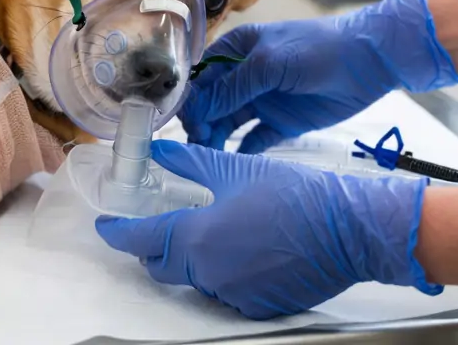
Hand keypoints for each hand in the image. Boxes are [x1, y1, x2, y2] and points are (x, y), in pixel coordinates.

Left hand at [95, 140, 441, 318]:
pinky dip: (221, 270)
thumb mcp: (235, 169)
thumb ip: (189, 162)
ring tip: (211, 225)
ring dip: (191, 255)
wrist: (351, 229)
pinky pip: (223, 289)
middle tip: (158, 218)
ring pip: (193, 277)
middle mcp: (209, 274)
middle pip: (162, 264)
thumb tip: (157, 152)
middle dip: (154, 243)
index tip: (107, 224)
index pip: (140, 240)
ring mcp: (233, 295)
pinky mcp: (256, 306)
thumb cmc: (297, 195)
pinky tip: (242, 245)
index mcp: (197, 239)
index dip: (119, 231)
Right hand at [186, 0, 457, 153]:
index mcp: (237, 51)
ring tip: (207, 153)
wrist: (367, 61)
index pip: (202, 76)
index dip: (189, 97)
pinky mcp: (279, 122)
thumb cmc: (317, 48)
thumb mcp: (270, 62)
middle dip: (200, 120)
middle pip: (211, 102)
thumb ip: (234, 87)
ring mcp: (261, 100)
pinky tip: (231, 161)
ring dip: (215, 137)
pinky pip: (253, 139)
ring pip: (227, 122)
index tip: (180, 119)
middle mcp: (244, 76)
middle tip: (197, 139)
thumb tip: (200, 110)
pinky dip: (241, 150)